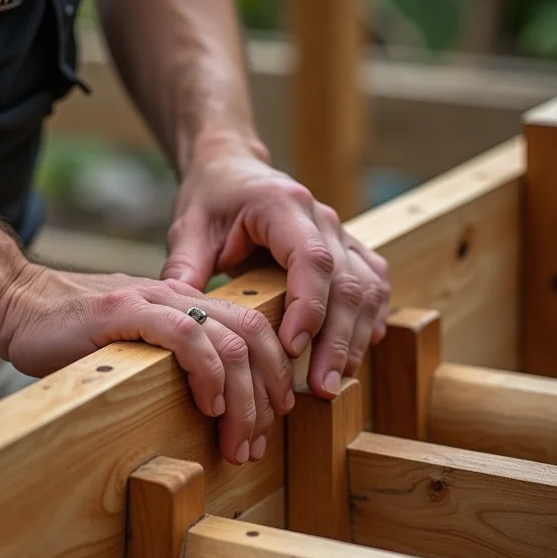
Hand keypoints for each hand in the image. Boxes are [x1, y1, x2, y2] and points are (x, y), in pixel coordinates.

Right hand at [0, 264, 293, 464]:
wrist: (19, 303)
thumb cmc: (77, 335)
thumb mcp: (139, 346)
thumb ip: (175, 360)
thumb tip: (215, 406)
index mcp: (189, 302)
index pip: (254, 331)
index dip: (273, 377)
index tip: (270, 421)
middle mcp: (181, 296)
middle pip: (254, 337)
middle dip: (266, 396)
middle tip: (257, 444)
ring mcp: (155, 299)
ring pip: (229, 340)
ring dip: (243, 399)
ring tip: (237, 440)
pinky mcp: (126, 309)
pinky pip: (186, 335)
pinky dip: (207, 372)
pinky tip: (209, 405)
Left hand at [161, 155, 390, 397]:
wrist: (234, 170)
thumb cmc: (212, 198)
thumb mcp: (188, 227)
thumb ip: (184, 268)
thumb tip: (182, 320)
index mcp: (282, 205)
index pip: (311, 258)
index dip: (308, 305)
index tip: (293, 347)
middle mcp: (322, 217)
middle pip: (347, 281)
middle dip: (337, 338)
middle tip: (322, 387)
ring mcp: (341, 232)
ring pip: (366, 287)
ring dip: (356, 337)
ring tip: (336, 381)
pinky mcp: (349, 249)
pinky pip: (373, 284)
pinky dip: (370, 318)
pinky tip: (358, 350)